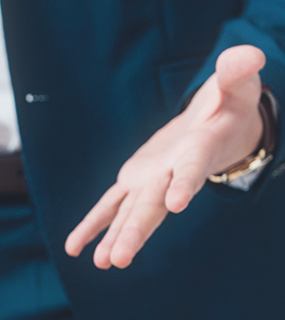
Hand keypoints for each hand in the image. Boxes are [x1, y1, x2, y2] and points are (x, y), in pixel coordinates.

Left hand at [65, 45, 267, 268]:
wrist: (219, 130)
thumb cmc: (230, 106)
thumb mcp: (237, 86)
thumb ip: (238, 73)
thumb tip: (246, 55)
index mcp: (198, 153)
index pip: (191, 170)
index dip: (184, 184)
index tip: (175, 205)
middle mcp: (171, 176)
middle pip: (151, 207)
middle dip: (135, 233)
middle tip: (120, 259)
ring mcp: (151, 183)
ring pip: (130, 214)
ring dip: (115, 238)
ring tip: (102, 263)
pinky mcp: (134, 183)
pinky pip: (109, 207)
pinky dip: (92, 226)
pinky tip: (73, 248)